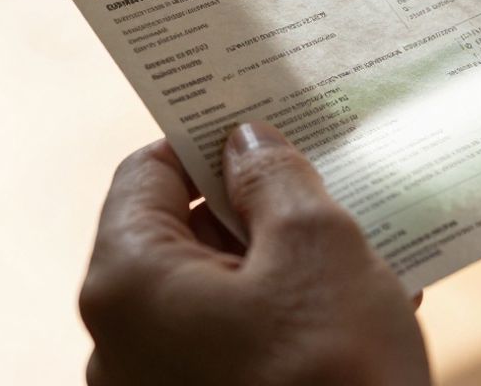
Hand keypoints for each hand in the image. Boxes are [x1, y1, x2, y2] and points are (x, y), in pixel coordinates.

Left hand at [79, 122, 430, 385]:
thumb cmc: (334, 374)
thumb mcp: (317, 247)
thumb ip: (274, 179)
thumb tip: (245, 143)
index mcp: (127, 286)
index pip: (144, 173)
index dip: (202, 138)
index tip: (257, 120)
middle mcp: (122, 344)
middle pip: (180, 236)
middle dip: (253, 204)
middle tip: (319, 177)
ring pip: (215, 294)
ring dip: (279, 262)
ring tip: (356, 240)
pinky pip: (232, 347)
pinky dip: (283, 318)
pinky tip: (358, 305)